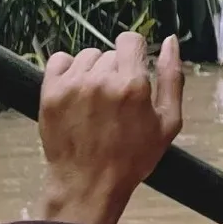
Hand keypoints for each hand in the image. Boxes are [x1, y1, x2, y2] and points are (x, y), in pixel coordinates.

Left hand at [35, 32, 182, 223]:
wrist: (89, 183)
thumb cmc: (133, 158)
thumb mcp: (168, 123)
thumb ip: (172, 78)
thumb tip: (170, 42)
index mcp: (132, 86)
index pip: (130, 40)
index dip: (135, 53)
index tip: (133, 70)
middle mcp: (101, 80)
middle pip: (110, 53)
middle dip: (116, 71)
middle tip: (116, 101)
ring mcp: (73, 85)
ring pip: (86, 57)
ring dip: (93, 71)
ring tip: (96, 100)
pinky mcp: (50, 92)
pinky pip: (59, 61)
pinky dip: (68, 71)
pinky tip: (77, 92)